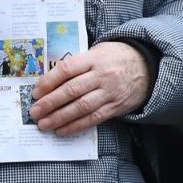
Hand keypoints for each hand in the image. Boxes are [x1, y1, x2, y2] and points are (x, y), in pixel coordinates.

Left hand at [28, 42, 150, 135]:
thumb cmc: (116, 58)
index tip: (35, 92)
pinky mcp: (116, 107)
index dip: (49, 81)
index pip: (67, 69)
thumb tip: (50, 81)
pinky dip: (76, 126)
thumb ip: (78, 64)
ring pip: (81, 107)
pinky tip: (62, 130)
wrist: (147, 67)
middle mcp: (102, 75)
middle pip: (72, 90)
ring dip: (60, 117)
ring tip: (44, 124)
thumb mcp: (98, 52)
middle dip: (50, 103)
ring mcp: (110, 92)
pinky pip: (93, 119)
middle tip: (35, 111)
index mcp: (95, 58)